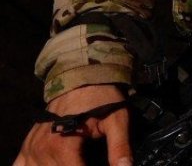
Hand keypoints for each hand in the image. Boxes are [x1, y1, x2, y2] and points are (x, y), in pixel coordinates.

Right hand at [15, 84, 130, 165]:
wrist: (81, 78)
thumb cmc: (101, 98)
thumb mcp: (117, 120)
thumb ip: (119, 147)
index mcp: (62, 146)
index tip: (101, 164)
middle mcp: (41, 150)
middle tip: (89, 157)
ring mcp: (30, 150)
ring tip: (76, 158)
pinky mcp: (26, 147)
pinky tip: (50, 163)